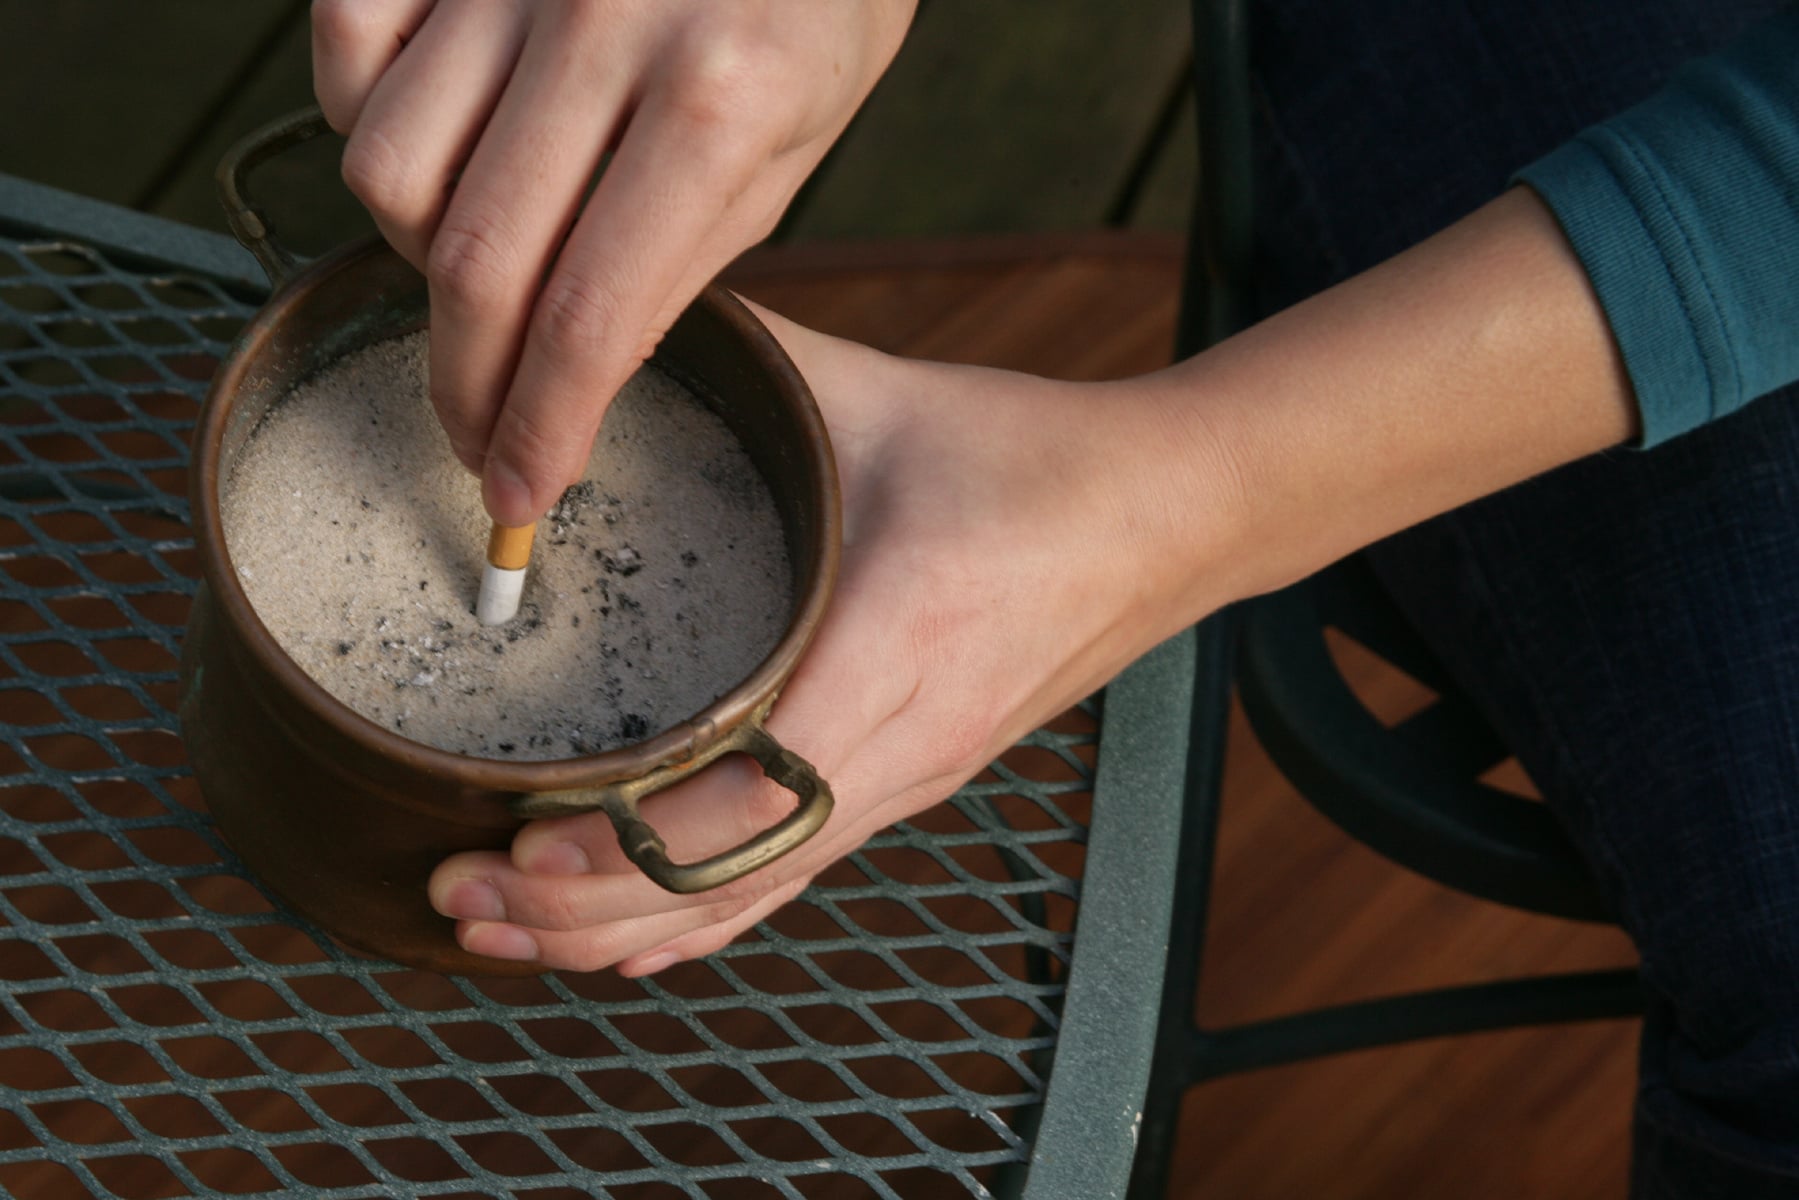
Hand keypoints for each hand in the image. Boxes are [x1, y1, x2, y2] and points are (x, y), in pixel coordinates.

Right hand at [311, 0, 914, 523]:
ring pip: (386, 171)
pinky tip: (433, 154)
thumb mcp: (798, 140)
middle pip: (474, 267)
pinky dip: (365, 127)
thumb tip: (576, 375)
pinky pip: (344, 54)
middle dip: (464, 387)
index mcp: (720, 103)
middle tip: (475, 440)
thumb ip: (685, 255)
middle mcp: (604, 30)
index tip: (517, 494)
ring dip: (415, 258)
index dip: (539, 429)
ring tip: (477, 275)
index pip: (589, 320)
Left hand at [425, 306, 1235, 971]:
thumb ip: (757, 369)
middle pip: (735, 876)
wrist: (1167, 520)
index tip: (516, 849)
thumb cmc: (1038, 463)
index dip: (629, 844)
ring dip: (628, 931)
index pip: (752, 789)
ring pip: (757, 896)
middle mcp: (906, 740)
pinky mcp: (913, 783)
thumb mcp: (888, 400)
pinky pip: (794, 875)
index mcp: (897, 641)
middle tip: (461, 897)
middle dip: (588, 910)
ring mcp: (913, 777)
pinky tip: (631, 947)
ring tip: (505, 930)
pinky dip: (704, 919)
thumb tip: (625, 334)